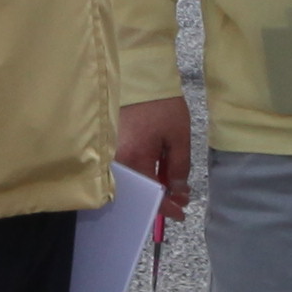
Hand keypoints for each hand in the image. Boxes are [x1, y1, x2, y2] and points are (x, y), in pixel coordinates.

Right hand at [112, 98, 195, 220]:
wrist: (140, 78)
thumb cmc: (162, 105)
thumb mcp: (179, 136)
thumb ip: (179, 167)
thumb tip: (178, 192)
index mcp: (136, 159)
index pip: (152, 195)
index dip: (168, 208)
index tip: (181, 213)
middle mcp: (119, 161)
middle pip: (140, 192)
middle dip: (161, 197)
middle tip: (180, 195)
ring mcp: (112, 154)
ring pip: (134, 181)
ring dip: (153, 185)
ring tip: (171, 182)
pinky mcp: (111, 146)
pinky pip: (128, 169)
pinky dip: (143, 174)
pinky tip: (157, 171)